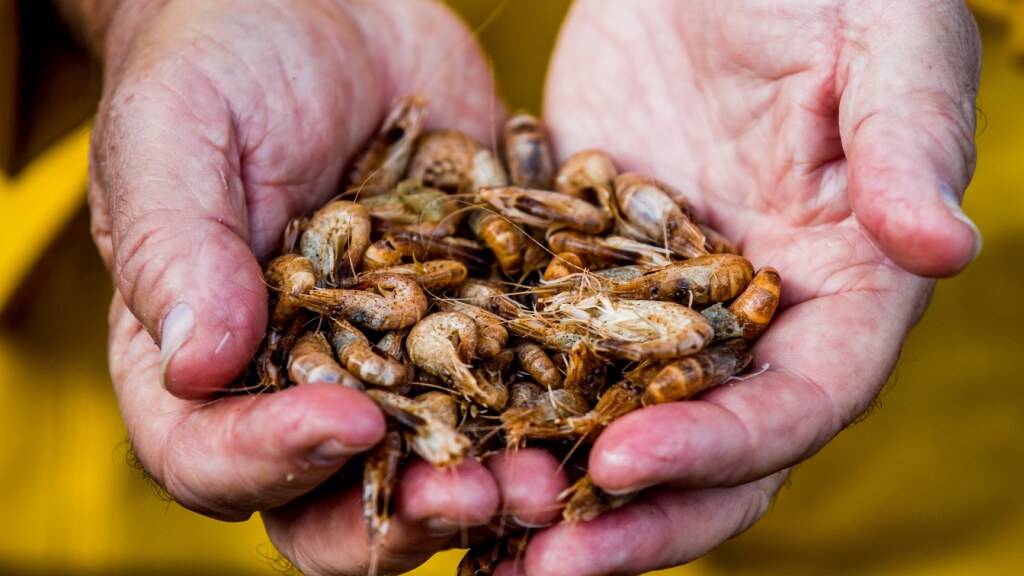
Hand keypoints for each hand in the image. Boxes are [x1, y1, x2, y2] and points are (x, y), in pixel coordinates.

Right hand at [87, 1, 514, 572]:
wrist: (329, 12)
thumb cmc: (223, 63)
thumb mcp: (179, 134)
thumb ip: (173, 247)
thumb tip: (198, 368)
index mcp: (205, 362)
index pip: (214, 455)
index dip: (273, 462)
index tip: (349, 424)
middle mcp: (303, 384)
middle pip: (335, 498)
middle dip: (404, 509)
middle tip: (474, 492)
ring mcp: (398, 362)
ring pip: (437, 461)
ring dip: (492, 481)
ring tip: (548, 474)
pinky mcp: (477, 323)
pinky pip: (514, 381)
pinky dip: (554, 404)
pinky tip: (604, 402)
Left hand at [497, 1, 981, 573]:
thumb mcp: (884, 41)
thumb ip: (908, 144)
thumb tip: (943, 250)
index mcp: (841, 292)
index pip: (797, 403)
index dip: (721, 446)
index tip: (625, 462)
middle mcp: (749, 320)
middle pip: (701, 452)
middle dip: (629, 520)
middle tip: (536, 569)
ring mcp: (657, 301)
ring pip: (609, 421)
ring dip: (546, 486)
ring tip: (466, 530)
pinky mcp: (581, 263)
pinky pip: (537, 346)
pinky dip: (492, 400)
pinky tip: (430, 441)